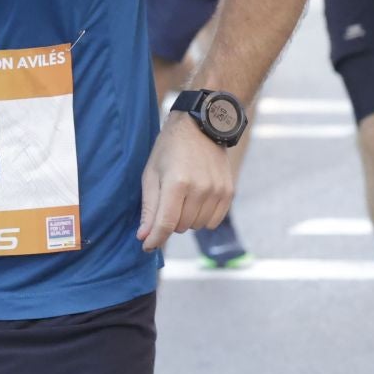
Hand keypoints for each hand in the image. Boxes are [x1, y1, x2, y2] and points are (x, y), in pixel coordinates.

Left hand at [137, 115, 232, 250]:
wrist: (200, 126)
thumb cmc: (168, 149)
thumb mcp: (151, 173)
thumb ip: (149, 207)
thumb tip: (144, 237)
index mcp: (177, 183)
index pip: (166, 223)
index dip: (155, 239)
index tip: (146, 248)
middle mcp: (201, 189)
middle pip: (180, 226)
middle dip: (169, 220)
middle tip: (167, 198)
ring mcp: (217, 191)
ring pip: (196, 226)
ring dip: (186, 218)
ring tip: (182, 195)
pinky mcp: (229, 192)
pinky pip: (213, 221)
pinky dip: (202, 217)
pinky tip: (196, 199)